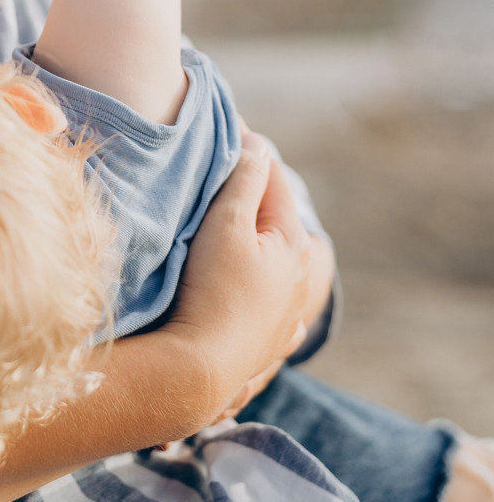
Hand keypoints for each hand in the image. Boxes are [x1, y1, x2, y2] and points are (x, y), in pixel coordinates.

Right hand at [169, 130, 313, 424]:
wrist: (201, 371)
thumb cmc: (213, 290)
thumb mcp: (226, 224)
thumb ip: (244, 180)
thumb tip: (258, 143)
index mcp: (293, 243)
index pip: (272, 179)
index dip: (247, 151)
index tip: (225, 130)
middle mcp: (299, 279)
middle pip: (274, 221)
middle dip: (250, 196)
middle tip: (216, 174)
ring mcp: (286, 317)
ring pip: (271, 264)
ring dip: (251, 243)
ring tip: (220, 229)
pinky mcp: (268, 345)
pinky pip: (263, 303)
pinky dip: (251, 285)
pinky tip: (237, 286)